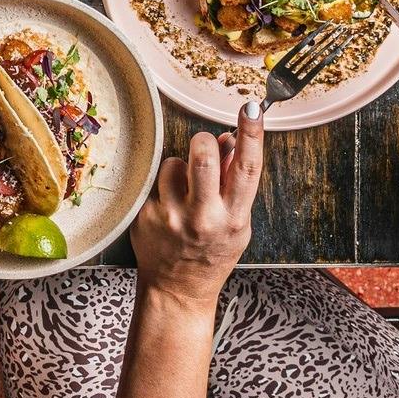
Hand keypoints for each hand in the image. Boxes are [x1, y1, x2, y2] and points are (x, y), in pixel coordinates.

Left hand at [131, 100, 264, 312]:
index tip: (252, 108)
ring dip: (179, 168)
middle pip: (204, 157)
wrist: (178, 289)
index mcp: (234, 218)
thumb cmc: (210, 252)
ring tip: (182, 191)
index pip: (246, 169)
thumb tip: (230, 139)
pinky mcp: (146, 216)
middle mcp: (204, 218)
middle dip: (203, 142)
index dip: (251, 135)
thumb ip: (234, 184)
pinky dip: (161, 185)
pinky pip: (153, 179)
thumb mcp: (235, 223)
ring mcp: (172, 217)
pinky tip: (166, 206)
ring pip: (174, 164)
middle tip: (203, 144)